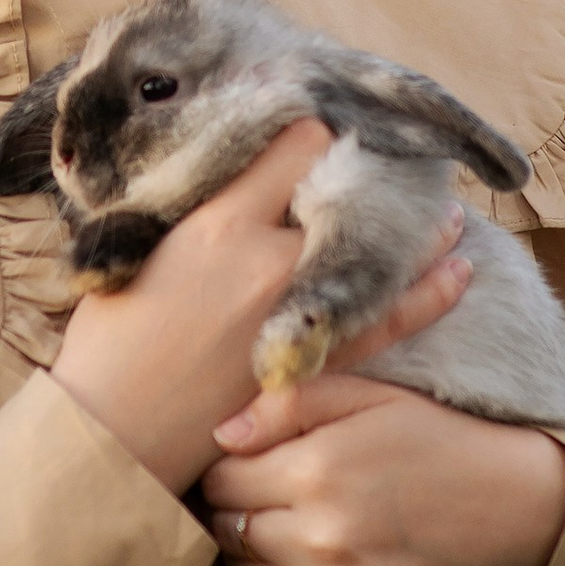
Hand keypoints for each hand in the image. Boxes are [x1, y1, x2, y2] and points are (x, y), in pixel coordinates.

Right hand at [51, 123, 471, 494]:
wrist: (114, 435)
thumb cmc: (106, 345)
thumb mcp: (132, 255)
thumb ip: (189, 215)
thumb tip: (229, 185)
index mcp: (218, 224)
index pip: (291, 148)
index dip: (309, 132)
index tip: (317, 130)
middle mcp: (267, 260)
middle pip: (342, 195)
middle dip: (367, 177)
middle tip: (392, 163)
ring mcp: (294, 314)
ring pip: (379, 254)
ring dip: (419, 231)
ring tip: (451, 213)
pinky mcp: (311, 363)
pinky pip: (387, 319)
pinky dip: (427, 294)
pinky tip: (458, 272)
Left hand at [199, 379, 564, 565]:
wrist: (510, 511)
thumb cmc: (432, 441)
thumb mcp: (367, 396)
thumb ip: (288, 404)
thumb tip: (220, 434)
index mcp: (316, 472)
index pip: (219, 481)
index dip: (224, 469)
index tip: (241, 463)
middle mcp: (321, 541)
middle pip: (226, 532)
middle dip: (229, 511)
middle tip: (253, 496)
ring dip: (247, 555)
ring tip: (272, 529)